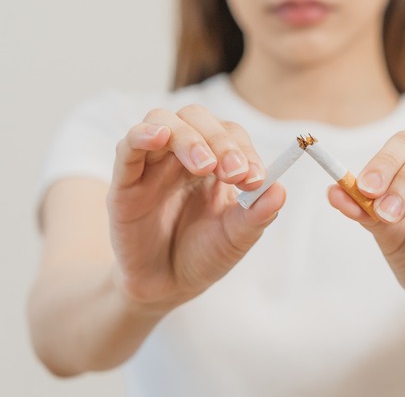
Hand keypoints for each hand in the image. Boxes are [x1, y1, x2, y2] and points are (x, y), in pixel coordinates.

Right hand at [107, 105, 284, 312]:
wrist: (167, 287)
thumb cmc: (203, 255)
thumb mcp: (236, 238)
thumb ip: (257, 215)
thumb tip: (280, 190)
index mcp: (214, 161)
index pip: (230, 133)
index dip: (244, 148)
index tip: (256, 178)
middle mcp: (182, 155)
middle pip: (196, 117)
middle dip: (220, 140)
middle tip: (234, 173)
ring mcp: (151, 165)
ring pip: (163, 121)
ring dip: (188, 137)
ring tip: (205, 166)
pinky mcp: (124, 183)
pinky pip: (128, 146)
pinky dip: (143, 135)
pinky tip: (159, 137)